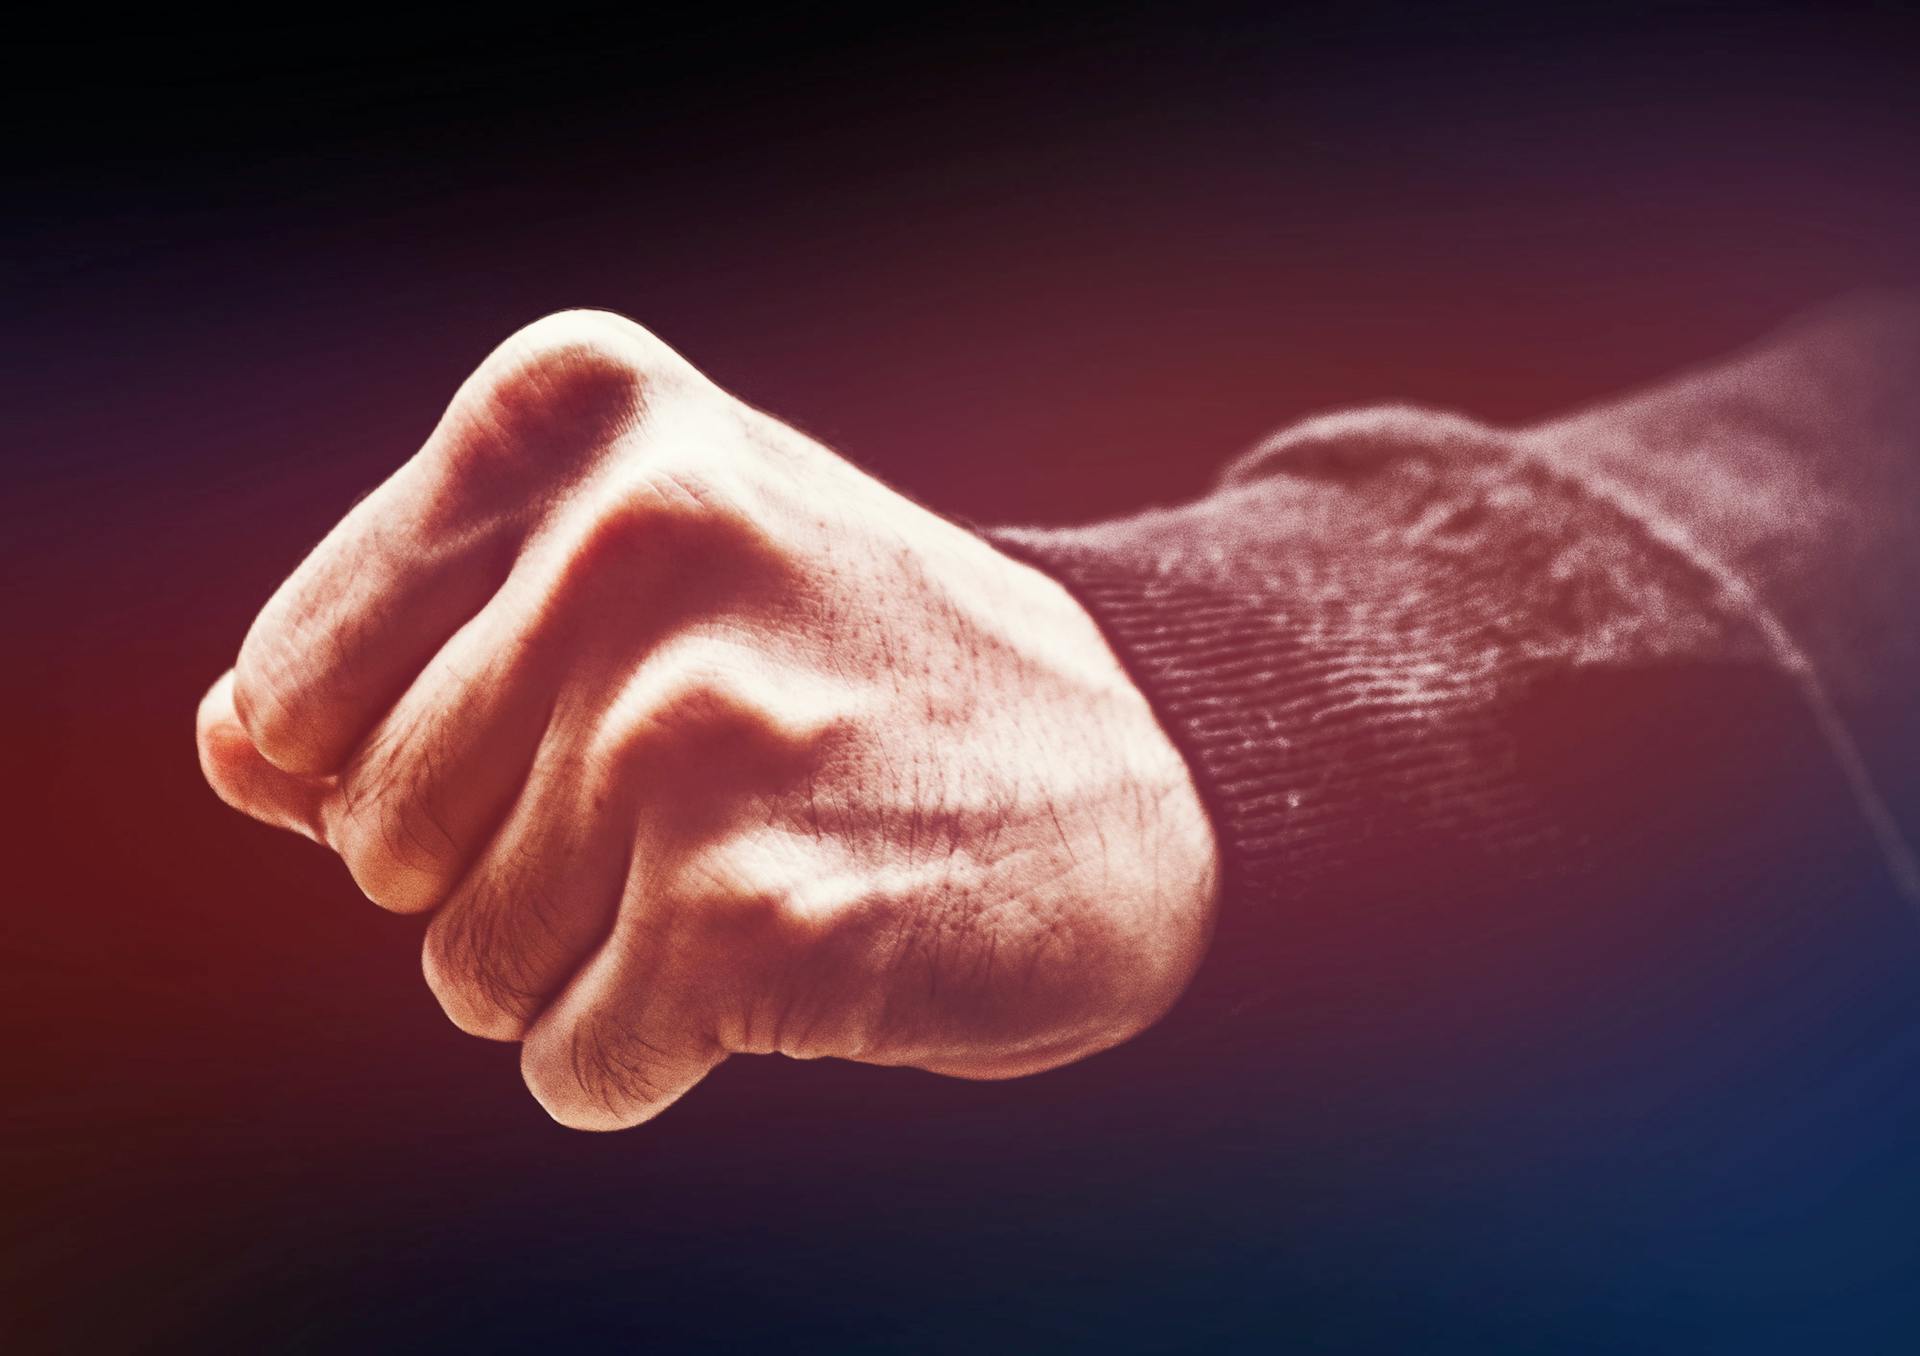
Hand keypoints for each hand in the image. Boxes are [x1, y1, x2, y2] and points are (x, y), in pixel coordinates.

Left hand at [196, 311, 1218, 1128]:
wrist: (1144, 769)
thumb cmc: (850, 668)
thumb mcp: (643, 583)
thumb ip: (405, 653)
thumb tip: (229, 749)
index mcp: (586, 415)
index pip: (296, 683)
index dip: (404, 758)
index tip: (561, 732)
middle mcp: (633, 544)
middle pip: (374, 837)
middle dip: (500, 871)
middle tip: (693, 810)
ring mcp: (693, 730)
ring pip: (459, 967)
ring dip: (582, 964)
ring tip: (744, 872)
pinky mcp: (752, 916)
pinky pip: (570, 1063)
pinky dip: (646, 1052)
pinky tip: (784, 960)